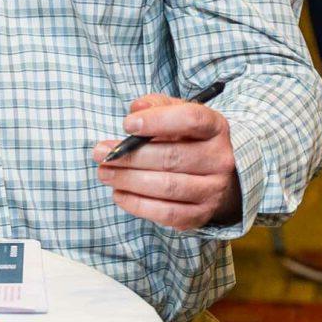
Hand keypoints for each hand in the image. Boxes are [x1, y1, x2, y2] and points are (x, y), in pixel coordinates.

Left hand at [94, 93, 241, 230]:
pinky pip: (167, 213)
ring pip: (167, 186)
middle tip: (102, 154)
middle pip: (172, 157)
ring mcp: (213, 190)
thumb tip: (137, 109)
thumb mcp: (177, 115)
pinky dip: (138, 205)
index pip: (191, 119)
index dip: (158, 121)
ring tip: (105, 173)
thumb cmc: (188, 141)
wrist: (215, 178)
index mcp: (215, 128)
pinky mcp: (201, 215)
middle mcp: (219, 159)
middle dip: (131, 156)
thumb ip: (157, 106)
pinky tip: (119, 194)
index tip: (127, 125)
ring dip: (129, 180)